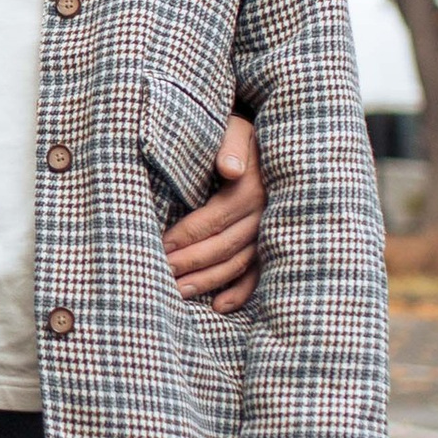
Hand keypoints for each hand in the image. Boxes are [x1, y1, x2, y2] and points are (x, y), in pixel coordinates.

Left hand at [166, 109, 262, 309]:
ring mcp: (269, 231)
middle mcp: (262, 215)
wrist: (276, 144)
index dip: (186, 236)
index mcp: (249, 190)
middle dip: (190, 263)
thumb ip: (230, 146)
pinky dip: (240, 292)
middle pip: (222, 247)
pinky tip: (219, 306)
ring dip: (208, 281)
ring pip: (237, 263)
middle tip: (161, 275)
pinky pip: (259, 273)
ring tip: (179, 292)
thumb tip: (230, 168)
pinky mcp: (273, 242)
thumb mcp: (236, 131)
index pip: (212, 220)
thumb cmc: (244, 137)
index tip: (161, 247)